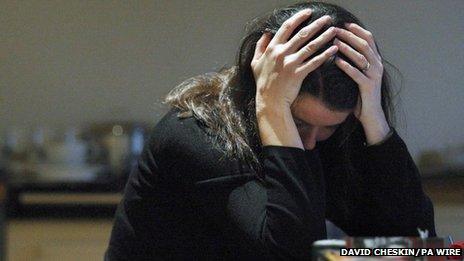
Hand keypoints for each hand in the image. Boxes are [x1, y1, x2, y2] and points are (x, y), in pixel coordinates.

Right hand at [251, 9, 337, 113]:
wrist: (269, 101)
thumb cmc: (262, 83)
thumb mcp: (255, 63)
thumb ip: (260, 47)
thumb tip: (265, 34)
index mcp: (272, 48)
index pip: (287, 27)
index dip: (298, 18)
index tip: (308, 12)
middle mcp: (282, 53)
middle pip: (302, 34)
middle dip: (316, 24)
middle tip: (327, 18)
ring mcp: (291, 64)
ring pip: (311, 46)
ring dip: (324, 37)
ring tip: (334, 30)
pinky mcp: (298, 74)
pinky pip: (314, 62)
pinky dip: (325, 55)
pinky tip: (334, 50)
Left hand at [333, 23, 389, 144]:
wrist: (371, 115)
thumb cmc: (362, 95)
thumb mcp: (360, 76)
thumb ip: (356, 64)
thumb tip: (340, 51)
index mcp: (376, 61)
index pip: (369, 40)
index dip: (358, 31)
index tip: (345, 24)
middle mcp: (377, 66)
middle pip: (364, 45)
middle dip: (350, 36)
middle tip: (336, 30)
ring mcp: (374, 76)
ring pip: (361, 57)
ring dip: (347, 48)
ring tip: (335, 42)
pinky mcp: (368, 86)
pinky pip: (356, 73)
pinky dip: (346, 66)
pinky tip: (337, 61)